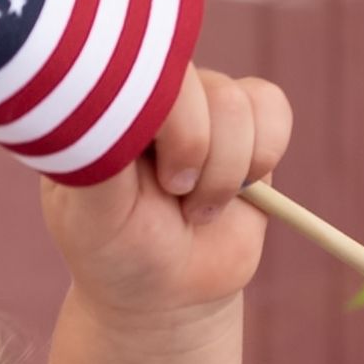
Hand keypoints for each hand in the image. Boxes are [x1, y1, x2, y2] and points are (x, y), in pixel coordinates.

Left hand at [35, 61, 291, 325]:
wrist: (168, 291)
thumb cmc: (117, 249)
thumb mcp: (91, 212)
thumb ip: (100, 154)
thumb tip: (123, 102)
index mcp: (107, 101)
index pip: (143, 71)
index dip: (167, 123)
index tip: (159, 178)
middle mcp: (154, 93)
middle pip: (196, 85)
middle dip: (194, 154)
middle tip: (174, 193)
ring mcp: (201, 104)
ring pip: (236, 103)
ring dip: (225, 171)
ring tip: (198, 204)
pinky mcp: (249, 122)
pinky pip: (273, 107)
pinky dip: (263, 155)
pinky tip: (239, 189)